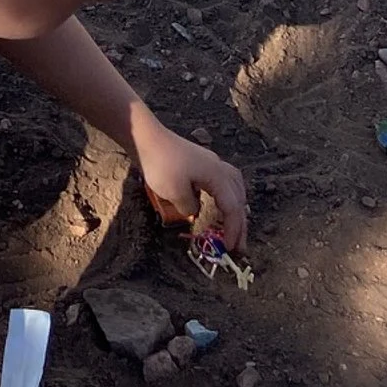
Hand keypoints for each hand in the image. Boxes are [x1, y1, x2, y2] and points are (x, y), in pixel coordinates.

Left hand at [137, 129, 249, 252]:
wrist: (146, 137)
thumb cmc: (161, 164)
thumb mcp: (175, 193)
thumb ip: (189, 207)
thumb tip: (195, 211)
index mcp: (218, 176)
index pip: (232, 207)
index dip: (233, 229)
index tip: (230, 248)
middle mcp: (220, 168)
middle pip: (238, 198)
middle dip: (240, 223)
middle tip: (239, 246)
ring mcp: (211, 163)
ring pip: (235, 187)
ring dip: (237, 208)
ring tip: (235, 225)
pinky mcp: (202, 162)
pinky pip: (224, 182)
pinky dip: (227, 196)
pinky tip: (219, 203)